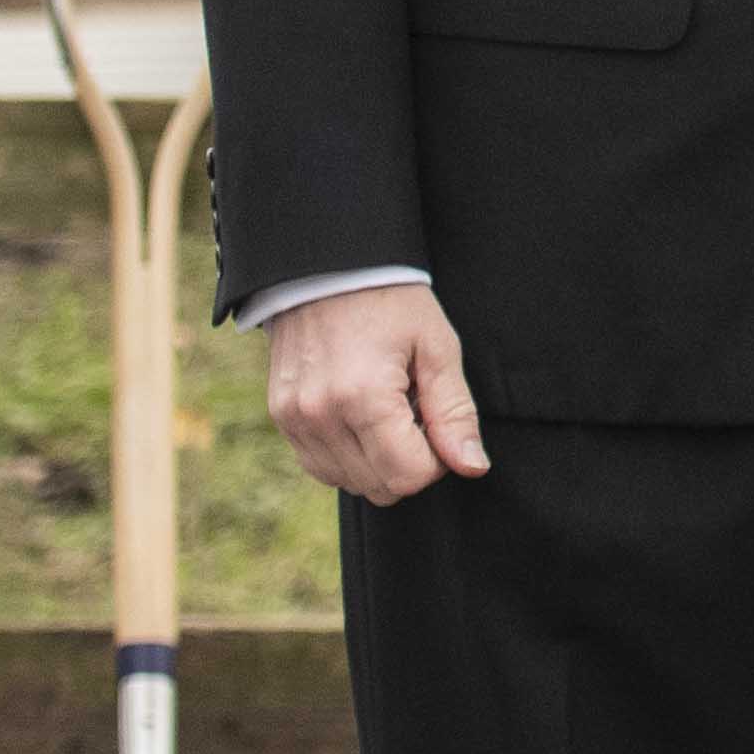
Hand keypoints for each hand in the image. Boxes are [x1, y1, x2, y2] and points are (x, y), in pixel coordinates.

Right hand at [266, 282, 495, 504]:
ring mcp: (295, 419)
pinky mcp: (281, 417)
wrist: (326, 266)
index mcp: (363, 396)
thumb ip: (454, 412)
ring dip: (377, 462)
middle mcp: (321, 414)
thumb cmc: (389, 300)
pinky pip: (321, 467)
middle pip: (380, 488)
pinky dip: (347, 456)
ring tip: (385, 409)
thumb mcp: (436, 346)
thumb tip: (472, 466)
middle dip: (408, 462)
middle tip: (413, 412)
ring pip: (349, 483)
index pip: (409, 476)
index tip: (436, 421)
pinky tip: (359, 416)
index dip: (436, 460)